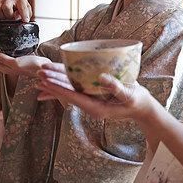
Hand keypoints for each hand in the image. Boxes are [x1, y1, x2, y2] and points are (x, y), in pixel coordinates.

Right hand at [0, 0, 31, 21]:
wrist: (16, 13)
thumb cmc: (22, 12)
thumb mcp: (28, 14)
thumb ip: (25, 14)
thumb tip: (16, 14)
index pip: (22, 7)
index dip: (24, 14)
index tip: (25, 21)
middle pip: (6, 7)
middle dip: (9, 16)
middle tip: (12, 18)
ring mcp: (1, 1)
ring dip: (2, 17)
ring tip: (7, 17)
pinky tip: (0, 17)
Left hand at [0, 49, 50, 76]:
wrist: (45, 68)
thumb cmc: (32, 66)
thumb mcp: (16, 62)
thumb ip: (4, 59)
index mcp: (5, 68)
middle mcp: (8, 67)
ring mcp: (13, 64)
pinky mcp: (20, 60)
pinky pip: (6, 56)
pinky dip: (1, 53)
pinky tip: (3, 49)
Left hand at [36, 63, 155, 120]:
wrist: (142, 108)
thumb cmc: (138, 101)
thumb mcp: (130, 94)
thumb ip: (117, 87)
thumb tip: (102, 77)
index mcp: (97, 108)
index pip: (73, 97)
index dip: (59, 88)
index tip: (46, 80)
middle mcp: (90, 106)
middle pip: (68, 94)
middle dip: (53, 84)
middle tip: (40, 73)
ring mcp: (91, 102)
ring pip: (70, 92)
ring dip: (56, 83)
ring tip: (41, 76)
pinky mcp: (93, 97)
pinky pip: (76, 91)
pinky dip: (64, 85)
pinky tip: (55, 81)